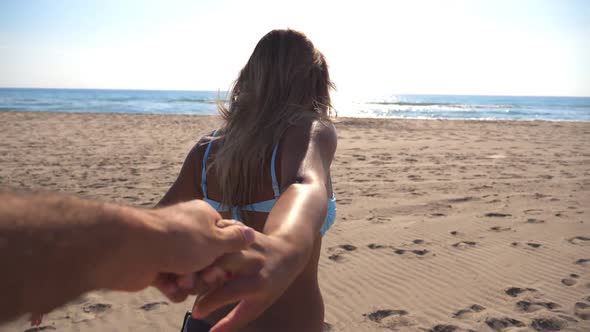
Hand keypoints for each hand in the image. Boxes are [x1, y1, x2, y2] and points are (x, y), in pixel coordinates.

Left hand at [98, 200, 256, 302]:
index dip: (228, 254)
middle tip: (207, 276)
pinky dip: (173, 288)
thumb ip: (235, 239)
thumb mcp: (216, 240)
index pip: (224, 237)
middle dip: (208, 273)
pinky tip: (170, 287)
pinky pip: (173, 282)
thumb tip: (250, 233)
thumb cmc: (180, 240)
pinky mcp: (156, 267)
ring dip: (190, 282)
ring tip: (182, 281)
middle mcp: (187, 231)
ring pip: (192, 273)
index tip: (228, 265)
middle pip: (209, 259)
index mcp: (203, 217)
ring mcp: (170, 249)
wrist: (134, 249)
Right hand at [192, 221, 307, 331]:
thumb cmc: (271, 286)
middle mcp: (253, 261)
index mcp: (257, 283)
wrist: (289, 252)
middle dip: (198, 275)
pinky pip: (219, 234)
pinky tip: (198, 251)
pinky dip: (206, 241)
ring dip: (200, 258)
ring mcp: (247, 243)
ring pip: (215, 248)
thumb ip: (233, 321)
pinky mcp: (242, 230)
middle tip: (186, 286)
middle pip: (218, 265)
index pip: (226, 293)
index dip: (208, 303)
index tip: (196, 312)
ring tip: (189, 271)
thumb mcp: (257, 306)